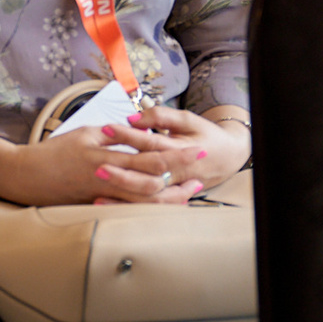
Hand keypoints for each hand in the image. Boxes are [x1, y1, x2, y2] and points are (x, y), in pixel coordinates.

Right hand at [0, 127, 203, 208]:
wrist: (24, 176)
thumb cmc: (53, 152)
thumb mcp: (84, 135)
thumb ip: (113, 137)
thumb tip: (138, 135)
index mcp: (106, 155)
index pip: (149, 155)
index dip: (175, 154)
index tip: (195, 150)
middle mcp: (107, 177)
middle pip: (152, 180)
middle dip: (179, 177)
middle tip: (200, 174)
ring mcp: (102, 194)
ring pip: (142, 199)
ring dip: (168, 196)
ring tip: (187, 193)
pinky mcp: (95, 206)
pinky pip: (128, 208)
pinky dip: (147, 207)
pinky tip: (158, 204)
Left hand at [101, 106, 249, 192]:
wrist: (227, 157)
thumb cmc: (204, 135)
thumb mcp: (187, 120)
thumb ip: (162, 116)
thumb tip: (134, 118)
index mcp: (183, 150)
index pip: (151, 144)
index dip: (128, 136)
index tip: (106, 129)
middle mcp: (178, 172)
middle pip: (146, 174)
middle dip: (120, 170)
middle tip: (96, 164)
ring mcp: (173, 187)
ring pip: (145, 195)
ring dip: (119, 191)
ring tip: (96, 183)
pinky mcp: (167, 196)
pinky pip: (144, 205)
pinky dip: (122, 204)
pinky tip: (100, 201)